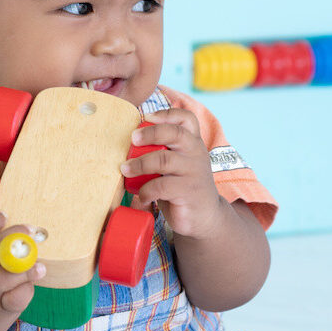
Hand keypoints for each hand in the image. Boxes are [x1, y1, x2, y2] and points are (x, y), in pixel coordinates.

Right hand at [0, 211, 44, 330]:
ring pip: (5, 276)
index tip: (5, 215)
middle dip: (16, 237)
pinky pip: (16, 297)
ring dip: (26, 267)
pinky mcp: (0, 308)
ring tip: (39, 265)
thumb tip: (22, 225)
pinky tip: (32, 284)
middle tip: (32, 230)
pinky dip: (26, 289)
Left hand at [120, 109, 223, 238]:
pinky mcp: (188, 191)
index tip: (147, 117)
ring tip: (126, 169)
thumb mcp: (178, 164)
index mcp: (193, 142)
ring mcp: (194, 172)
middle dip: (150, 133)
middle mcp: (196, 153)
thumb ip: (164, 151)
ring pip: (164, 160)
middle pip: (175, 133)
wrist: (206, 216)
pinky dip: (146, 190)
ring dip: (139, 164)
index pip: (186, 119)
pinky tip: (142, 196)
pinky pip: (161, 186)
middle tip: (132, 139)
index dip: (167, 114)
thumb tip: (130, 143)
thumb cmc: (183, 186)